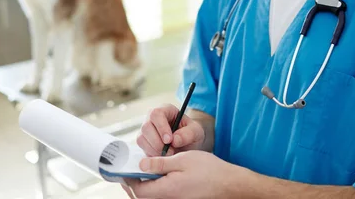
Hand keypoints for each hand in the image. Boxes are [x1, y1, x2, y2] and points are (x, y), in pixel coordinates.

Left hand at [122, 151, 239, 198]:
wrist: (229, 184)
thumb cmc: (209, 170)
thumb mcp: (182, 160)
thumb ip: (159, 164)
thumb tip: (141, 164)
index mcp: (166, 190)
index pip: (138, 190)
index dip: (129, 179)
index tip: (125, 168)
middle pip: (142, 197)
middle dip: (133, 185)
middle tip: (128, 172)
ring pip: (151, 197)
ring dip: (143, 187)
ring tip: (140, 173)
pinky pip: (161, 196)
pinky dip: (154, 188)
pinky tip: (156, 177)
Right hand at [136, 104, 204, 156]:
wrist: (188, 144)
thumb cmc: (191, 134)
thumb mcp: (196, 132)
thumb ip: (188, 134)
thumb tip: (175, 140)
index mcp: (165, 110)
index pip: (156, 114)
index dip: (161, 127)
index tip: (169, 140)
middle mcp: (152, 118)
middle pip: (146, 127)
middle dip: (157, 142)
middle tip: (171, 152)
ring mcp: (146, 131)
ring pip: (141, 139)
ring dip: (154, 150)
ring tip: (169, 154)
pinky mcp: (144, 143)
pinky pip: (143, 149)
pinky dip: (152, 156)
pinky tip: (163, 157)